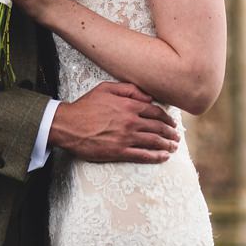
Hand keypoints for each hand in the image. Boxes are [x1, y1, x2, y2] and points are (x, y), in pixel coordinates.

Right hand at [49, 82, 179, 163]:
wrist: (68, 125)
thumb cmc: (86, 105)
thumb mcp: (105, 88)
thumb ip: (128, 89)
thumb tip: (148, 96)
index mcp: (129, 105)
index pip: (154, 111)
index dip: (166, 118)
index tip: (171, 122)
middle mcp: (131, 122)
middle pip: (157, 127)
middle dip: (170, 132)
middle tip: (176, 136)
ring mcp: (126, 138)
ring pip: (153, 142)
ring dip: (167, 144)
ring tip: (174, 147)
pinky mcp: (119, 152)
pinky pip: (143, 155)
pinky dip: (156, 157)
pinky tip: (163, 157)